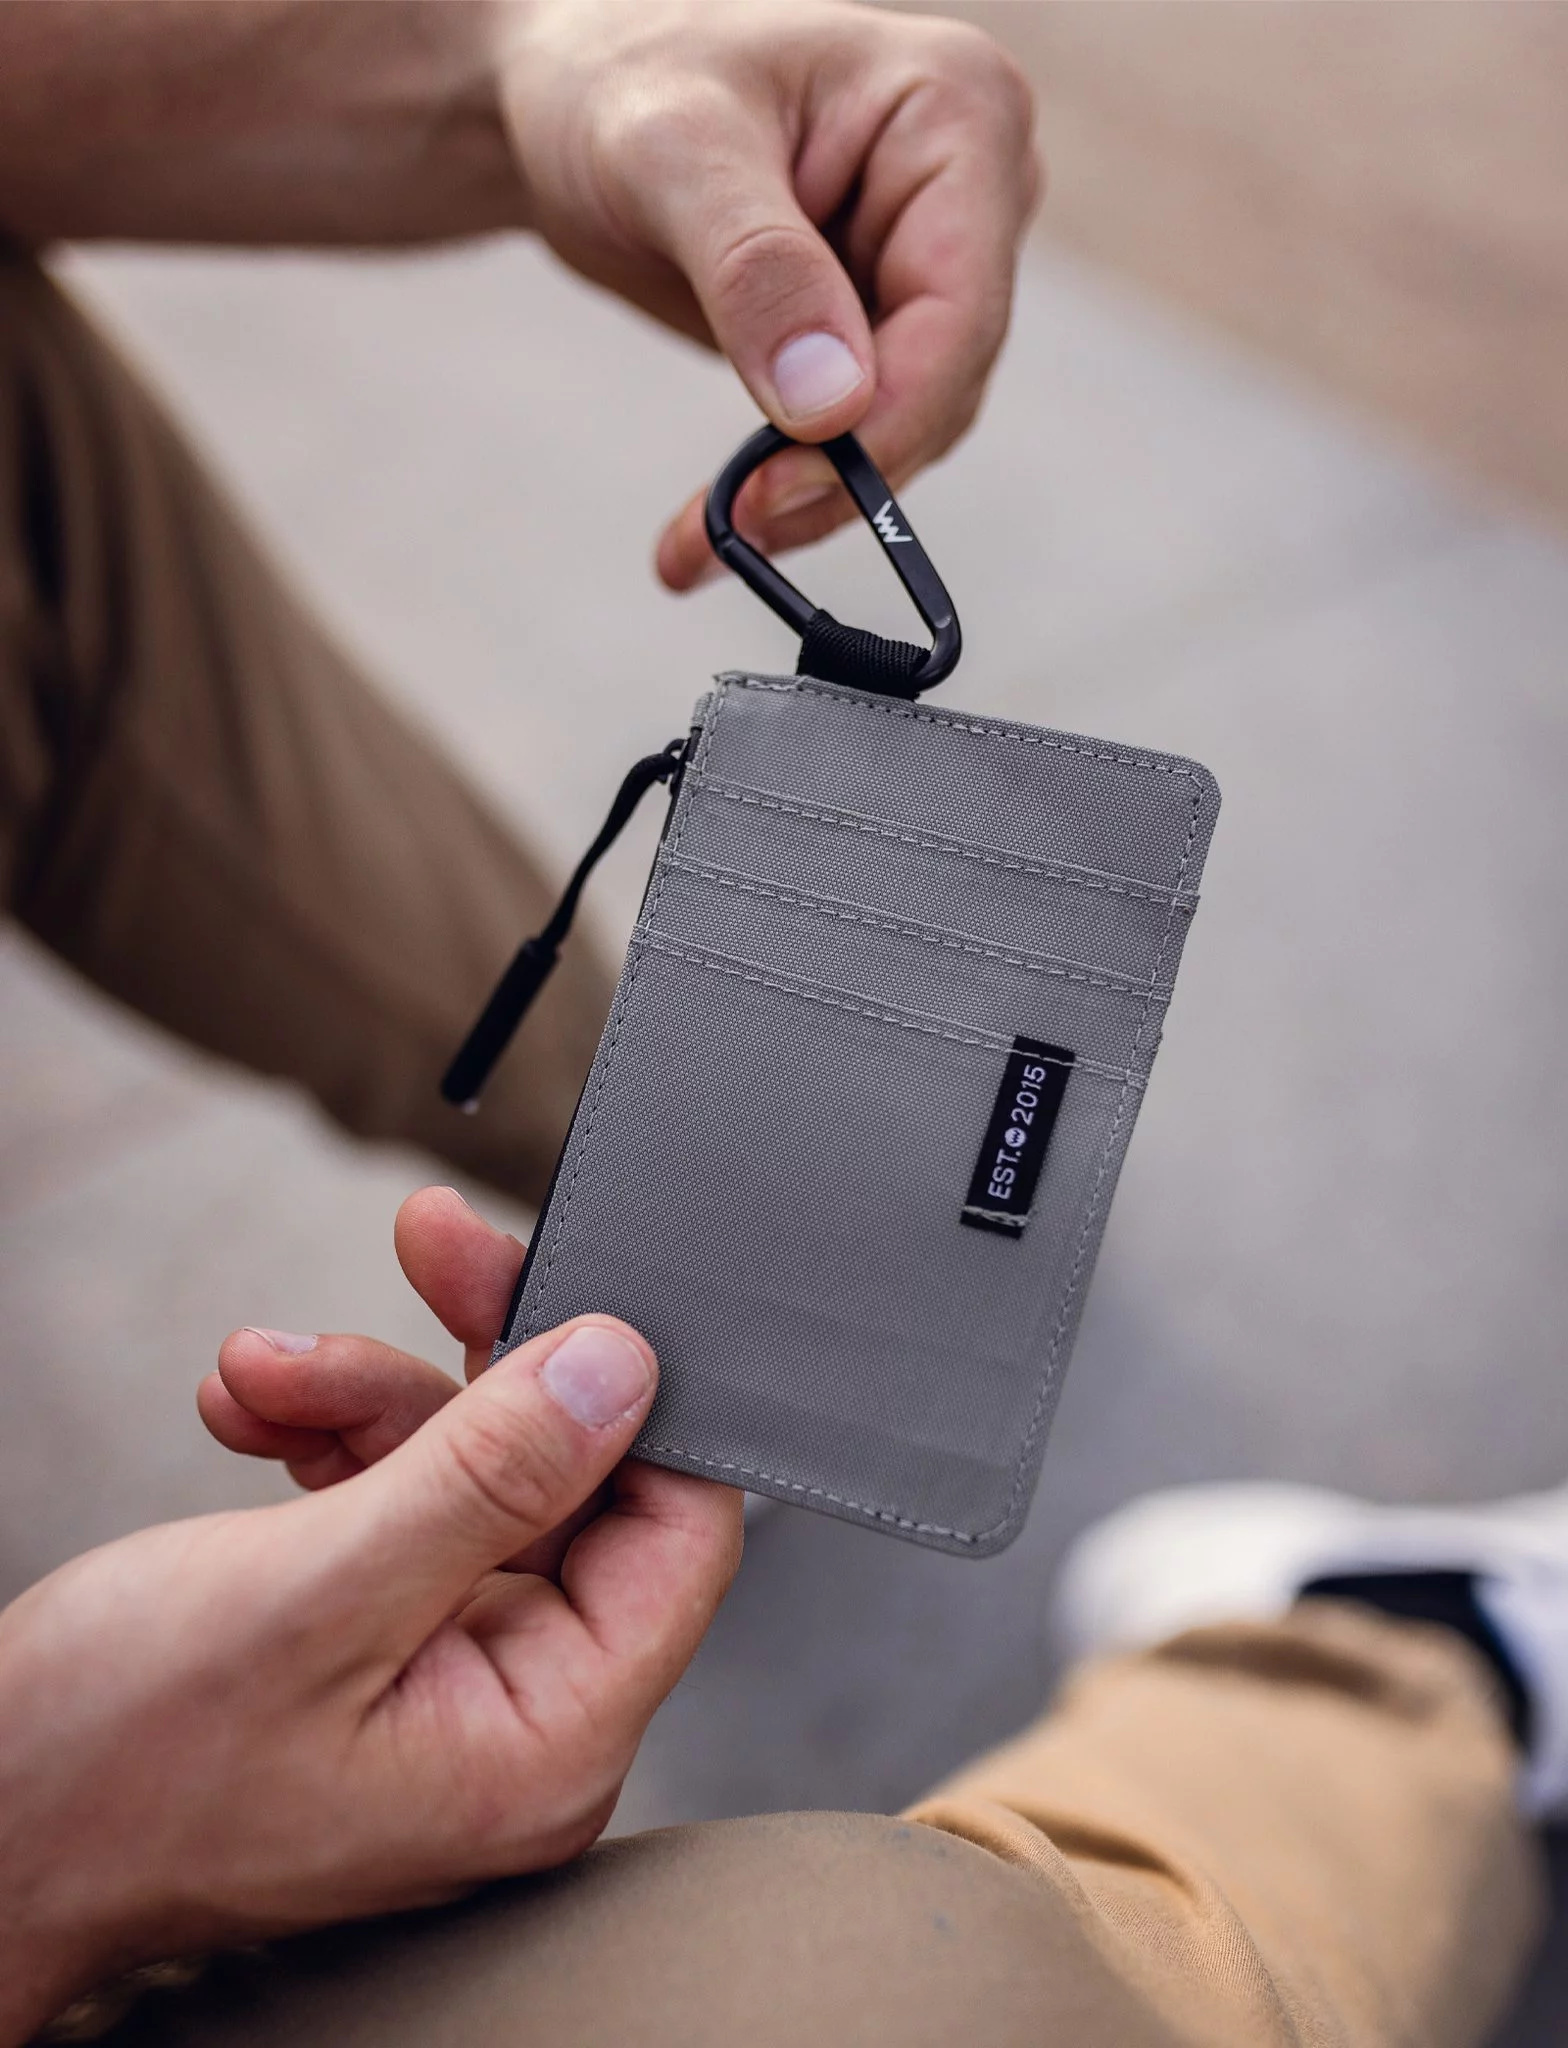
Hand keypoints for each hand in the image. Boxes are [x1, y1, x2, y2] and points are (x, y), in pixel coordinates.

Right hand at [0, 1189, 740, 2042]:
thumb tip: (623, 1369)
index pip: (676, 1533)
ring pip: (471, 1473)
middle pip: (569, 1479)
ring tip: (261, 1370)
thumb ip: (491, 1476)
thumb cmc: (113, 1768)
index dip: (631, 1398)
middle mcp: (520, 1716)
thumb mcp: (315, 1593)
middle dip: (465, 1365)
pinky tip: (255, 1411)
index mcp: (545, 1739)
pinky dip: (332, 1441)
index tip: (555, 1289)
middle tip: (426, 1243)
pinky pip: (401, 1504)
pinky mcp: (384, 1644)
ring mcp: (451, 1678)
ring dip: (368, 1394)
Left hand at [497, 0, 1039, 586]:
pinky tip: (717, 522)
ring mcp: (931, 261)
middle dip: (838, 475)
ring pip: (907, 425)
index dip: (884, 423)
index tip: (782, 490)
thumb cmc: (617, 80)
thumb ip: (756, 269)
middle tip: (731, 532)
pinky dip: (791, 485)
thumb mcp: (670, 153)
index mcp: (955, 109)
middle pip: (941, 382)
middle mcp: (969, 188)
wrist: (572, 92)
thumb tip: (832, 402)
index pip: (959, 310)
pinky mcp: (882, 323)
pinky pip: (861, 431)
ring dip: (810, 499)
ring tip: (702, 542)